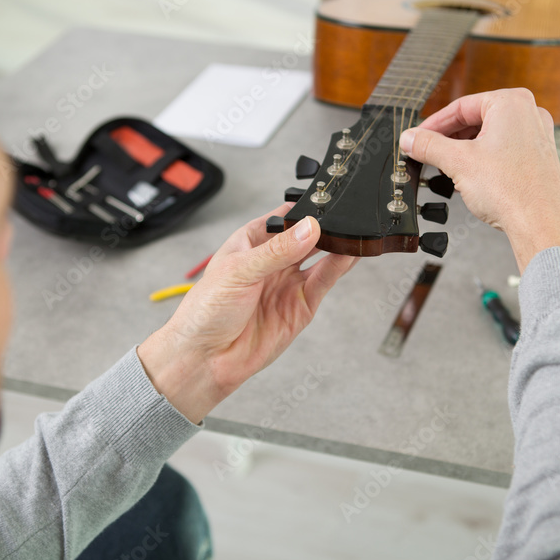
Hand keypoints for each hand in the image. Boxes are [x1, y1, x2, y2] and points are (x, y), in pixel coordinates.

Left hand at [137, 204, 357, 422]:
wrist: (206, 358)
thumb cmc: (206, 312)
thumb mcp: (238, 271)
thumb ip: (276, 250)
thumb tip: (307, 229)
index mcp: (251, 243)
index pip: (284, 217)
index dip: (303, 209)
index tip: (323, 201)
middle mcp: (272, 262)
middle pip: (306, 236)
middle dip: (325, 227)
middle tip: (344, 217)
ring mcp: (288, 284)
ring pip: (320, 258)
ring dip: (337, 246)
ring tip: (353, 233)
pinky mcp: (301, 307)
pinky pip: (324, 282)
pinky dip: (338, 268)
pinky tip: (349, 255)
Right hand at [399, 88, 559, 271]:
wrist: (539, 224)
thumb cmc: (513, 191)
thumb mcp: (458, 163)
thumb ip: (429, 146)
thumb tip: (410, 139)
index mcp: (511, 103)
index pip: (461, 107)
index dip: (434, 124)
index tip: (418, 137)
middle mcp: (528, 114)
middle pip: (475, 119)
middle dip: (449, 138)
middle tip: (428, 152)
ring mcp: (536, 135)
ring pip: (489, 135)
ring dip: (465, 149)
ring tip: (447, 167)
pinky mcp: (538, 157)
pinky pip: (503, 149)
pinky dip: (483, 158)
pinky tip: (471, 176)